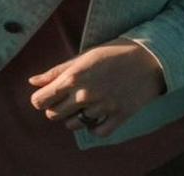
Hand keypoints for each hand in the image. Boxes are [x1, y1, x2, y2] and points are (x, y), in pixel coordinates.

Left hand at [28, 38, 165, 136]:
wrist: (150, 57)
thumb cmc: (115, 51)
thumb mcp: (84, 55)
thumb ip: (57, 71)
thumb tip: (33, 81)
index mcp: (73, 77)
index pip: (40, 100)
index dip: (40, 99)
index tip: (46, 95)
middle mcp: (84, 95)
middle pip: (54, 115)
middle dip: (56, 107)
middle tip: (67, 97)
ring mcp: (101, 108)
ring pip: (73, 125)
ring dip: (74, 116)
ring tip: (85, 103)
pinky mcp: (118, 117)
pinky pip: (97, 132)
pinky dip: (94, 126)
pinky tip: (98, 114)